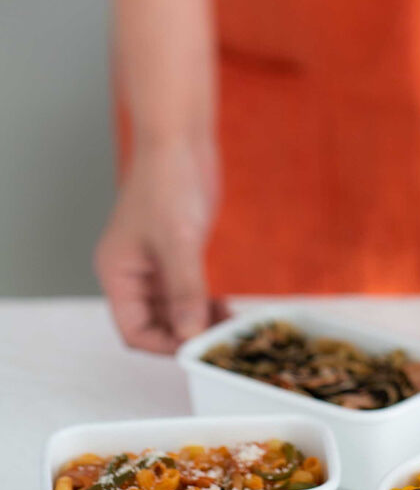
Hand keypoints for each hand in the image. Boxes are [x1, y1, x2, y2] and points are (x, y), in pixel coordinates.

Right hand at [95, 139, 223, 351]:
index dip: (164, 346)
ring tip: (230, 326)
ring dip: (200, 323)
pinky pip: (191, 294)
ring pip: (176, 313)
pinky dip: (207, 305)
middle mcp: (134, 276)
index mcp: (118, 274)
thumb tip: (189, 333)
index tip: (197, 349)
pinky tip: (230, 309)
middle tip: (221, 341)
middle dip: (187, 336)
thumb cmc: (167, 182)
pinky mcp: (179, 256)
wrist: (180, 141)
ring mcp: (157, 267)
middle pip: (156, 326)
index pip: (134, 331)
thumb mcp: (178, 240)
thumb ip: (184, 290)